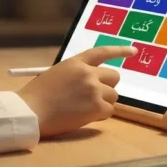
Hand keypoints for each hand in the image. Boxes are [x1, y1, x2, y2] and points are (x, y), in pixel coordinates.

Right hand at [15, 45, 136, 137]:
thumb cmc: (38, 94)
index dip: (120, 50)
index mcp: (76, 62)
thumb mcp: (57, 74)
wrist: (32, 111)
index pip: (103, 52)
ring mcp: (94, 90)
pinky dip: (100, 115)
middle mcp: (88, 73)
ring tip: (85, 108)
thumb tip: (94, 81)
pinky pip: (109, 111)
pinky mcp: (96, 107)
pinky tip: (85, 116)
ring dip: (103, 102)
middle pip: (114, 77)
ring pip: (113, 95)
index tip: (134, 50)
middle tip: (95, 95)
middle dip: (107, 86)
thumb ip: (77, 74)